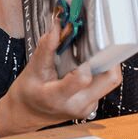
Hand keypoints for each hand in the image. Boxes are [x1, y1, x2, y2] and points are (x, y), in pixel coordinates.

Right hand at [0, 19, 121, 134]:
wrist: (26, 114)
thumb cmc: (28, 93)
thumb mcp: (32, 69)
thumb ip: (47, 46)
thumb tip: (58, 24)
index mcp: (58, 98)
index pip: (83, 78)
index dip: (86, 58)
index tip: (81, 43)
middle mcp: (78, 105)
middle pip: (110, 79)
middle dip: (108, 56)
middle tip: (98, 41)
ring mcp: (88, 106)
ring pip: (111, 81)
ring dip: (106, 62)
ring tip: (92, 50)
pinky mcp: (92, 103)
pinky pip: (105, 84)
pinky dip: (101, 70)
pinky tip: (88, 62)